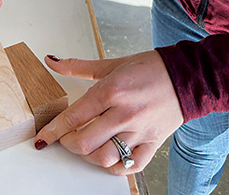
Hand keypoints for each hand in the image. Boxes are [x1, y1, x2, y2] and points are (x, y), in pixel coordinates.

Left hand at [34, 51, 182, 174]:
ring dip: (88, 156)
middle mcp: (123, 114)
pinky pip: (131, 166)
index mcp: (110, 91)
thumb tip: (51, 61)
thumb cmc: (147, 68)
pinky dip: (115, 166)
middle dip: (68, 143)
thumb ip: (76, 66)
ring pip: (105, 157)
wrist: (186, 76)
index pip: (72, 117)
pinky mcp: (153, 143)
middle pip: (84, 142)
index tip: (42, 138)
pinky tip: (108, 156)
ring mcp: (139, 131)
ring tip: (86, 146)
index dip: (52, 130)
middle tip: (66, 138)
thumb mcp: (109, 64)